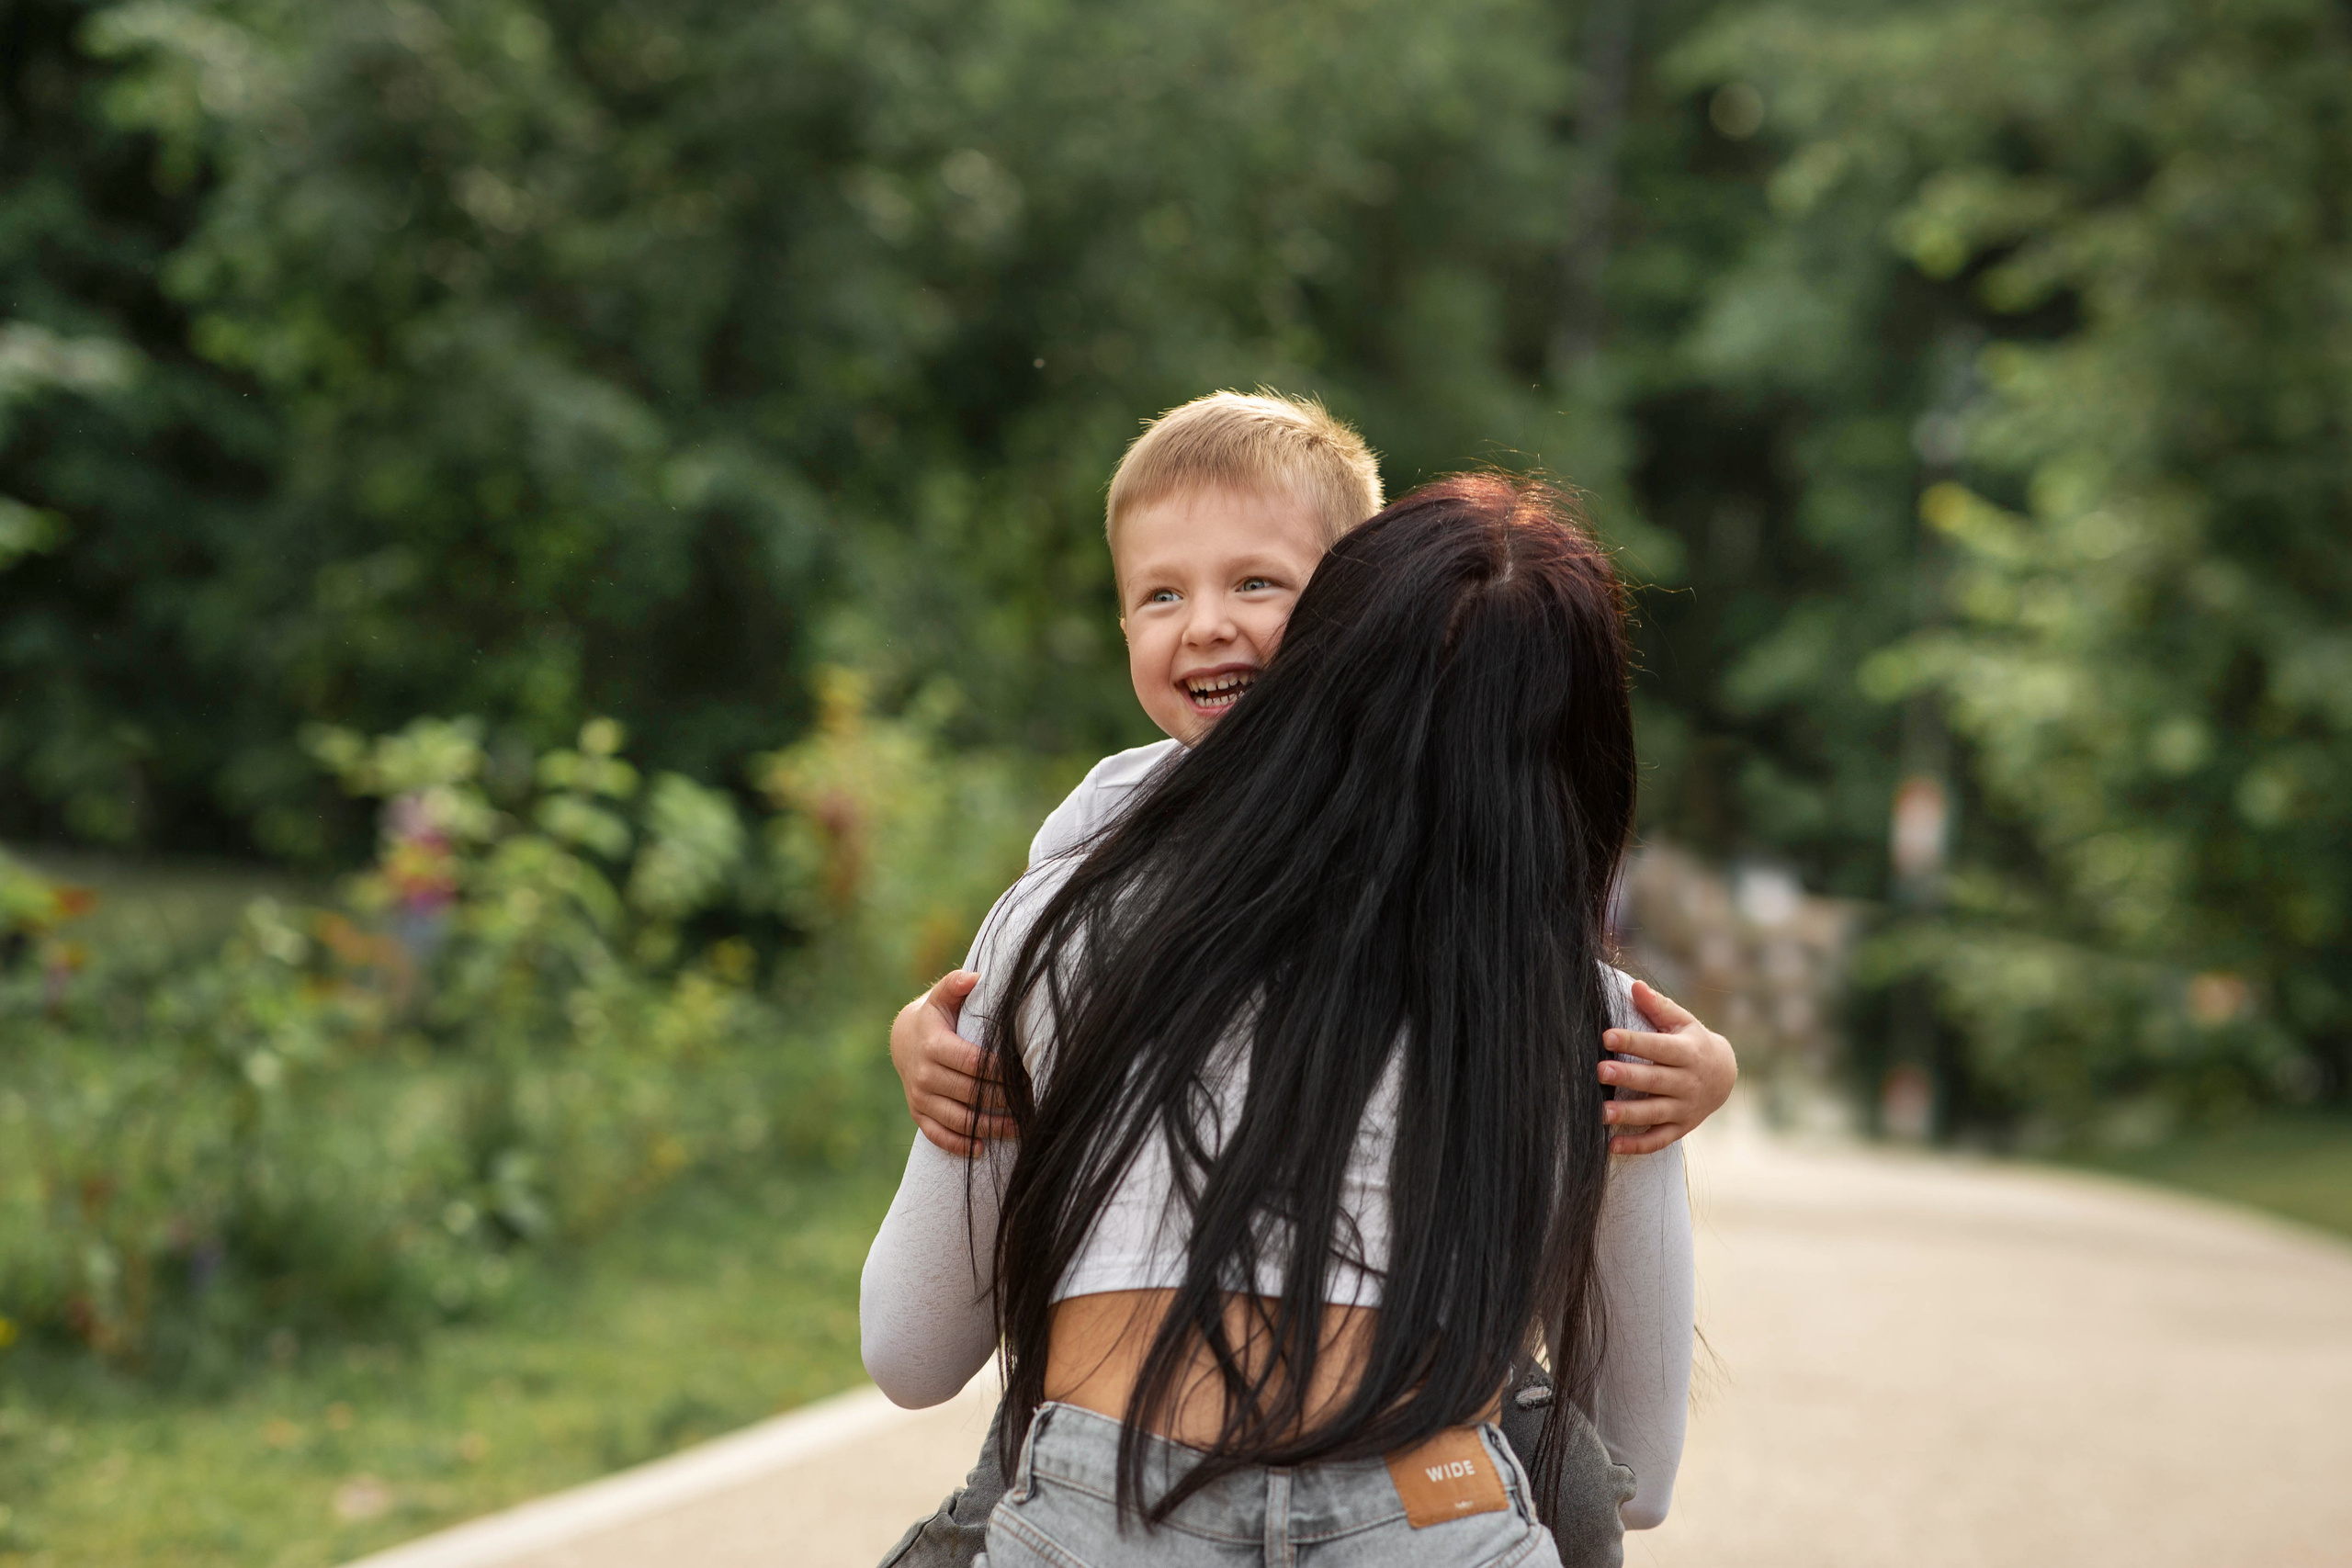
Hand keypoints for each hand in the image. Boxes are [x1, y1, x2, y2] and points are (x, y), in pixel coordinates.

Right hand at [889, 971, 1014, 1155]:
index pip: (972, 1062)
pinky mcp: (918, 1113)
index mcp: (933, 1044)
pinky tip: (982, 1148)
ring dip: (989, 1126)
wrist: (904, 1040)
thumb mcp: (942, 996)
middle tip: (1032, 1102)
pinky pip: (937, 1135)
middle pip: (969, 1093)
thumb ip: (955, 984)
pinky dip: (959, 1144)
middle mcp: (924, 1073)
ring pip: (957, 1118)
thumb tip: (975, 978)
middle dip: (1003, 1099)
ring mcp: (919, 1096)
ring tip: (1020, 1127)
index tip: (1026, 1074)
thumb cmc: (937, 1016)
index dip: (1000, 1072)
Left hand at [1599, 981, 1737, 1155]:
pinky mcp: (1680, 1127)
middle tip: (1599, 1071)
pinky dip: (1637, 1145)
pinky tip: (1612, 1145)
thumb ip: (1658, 1007)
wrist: (1725, 1076)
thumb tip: (1635, 986)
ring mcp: (1685, 1107)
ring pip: (1655, 1113)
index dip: (1633, 1042)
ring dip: (1629, 1114)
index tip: (1606, 1036)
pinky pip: (1658, 1140)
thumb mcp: (1683, 1021)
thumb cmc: (1693, 1042)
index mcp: (1687, 1052)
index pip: (1658, 1047)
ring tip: (1602, 1112)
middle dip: (1628, 1077)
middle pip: (1655, 1080)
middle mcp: (1688, 1082)